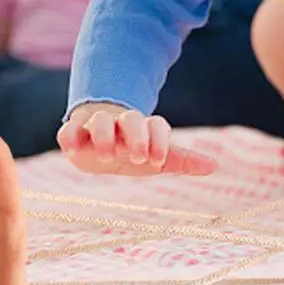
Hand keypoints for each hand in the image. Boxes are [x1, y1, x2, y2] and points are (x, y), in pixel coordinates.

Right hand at [58, 103, 215, 176]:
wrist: (99, 144)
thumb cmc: (133, 152)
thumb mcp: (156, 157)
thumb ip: (181, 160)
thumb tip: (214, 166)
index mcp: (145, 128)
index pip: (157, 125)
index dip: (160, 140)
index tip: (157, 161)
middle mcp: (122, 123)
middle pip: (131, 118)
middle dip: (137, 136)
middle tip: (139, 158)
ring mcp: (96, 126)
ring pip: (100, 120)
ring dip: (105, 136)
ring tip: (109, 157)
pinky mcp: (73, 133)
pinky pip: (68, 129)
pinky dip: (70, 137)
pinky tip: (73, 152)